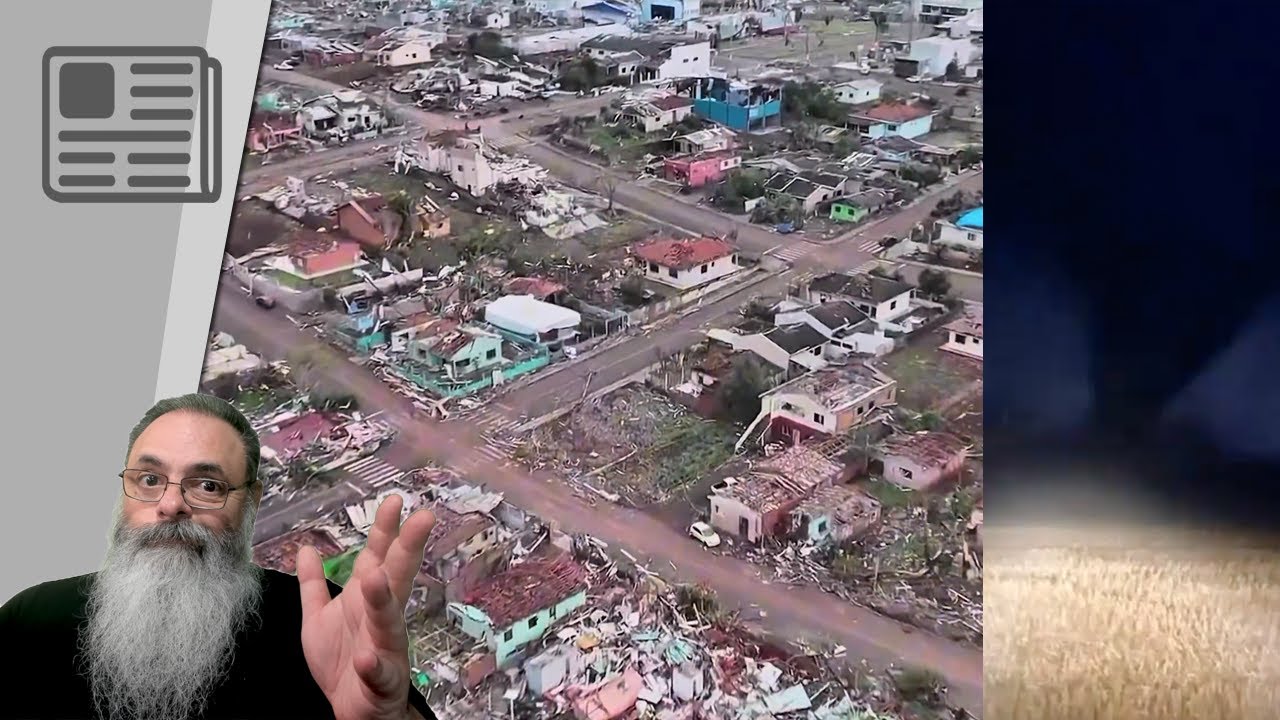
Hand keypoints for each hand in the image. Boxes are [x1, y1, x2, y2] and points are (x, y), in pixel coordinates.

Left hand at [297, 494, 435, 719]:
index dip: (386, 529)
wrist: (352, 710)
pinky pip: (378, 671)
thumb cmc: (342, 663)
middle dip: (408, 548)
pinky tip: (366, 655)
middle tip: (421, 520)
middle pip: (397, 578)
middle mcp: (382, 618)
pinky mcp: (381, 681)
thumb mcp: (318, 618)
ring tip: (374, 578)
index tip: (394, 500)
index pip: (380, 557)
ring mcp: (386, 648)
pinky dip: (373, 664)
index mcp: (367, 599)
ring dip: (382, 601)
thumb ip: (312, 584)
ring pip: (388, 621)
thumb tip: (306, 549)